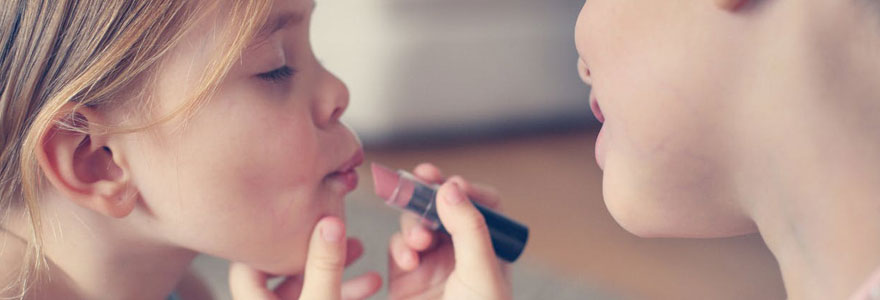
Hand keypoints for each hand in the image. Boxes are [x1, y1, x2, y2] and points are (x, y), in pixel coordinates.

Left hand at [229, 216, 381, 299]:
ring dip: (337, 267)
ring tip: (362, 249)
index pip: (249, 260)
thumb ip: (325, 267)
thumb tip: (330, 221)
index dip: (276, 235)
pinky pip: (323, 297)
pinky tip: (373, 282)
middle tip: (336, 224)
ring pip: (307, 283)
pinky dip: (344, 288)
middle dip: (317, 247)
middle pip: (282, 268)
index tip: (304, 215)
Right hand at [387, 163, 510, 299]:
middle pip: (445, 206)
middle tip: (422, 174)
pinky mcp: (405, 274)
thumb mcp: (481, 272)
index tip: (453, 184)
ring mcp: (432, 261)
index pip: (483, 205)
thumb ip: (469, 229)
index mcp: (490, 249)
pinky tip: (409, 261)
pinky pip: (397, 245)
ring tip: (419, 240)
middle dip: (431, 191)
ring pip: (416, 221)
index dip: (468, 190)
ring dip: (414, 223)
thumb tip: (450, 187)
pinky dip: (400, 247)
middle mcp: (461, 251)